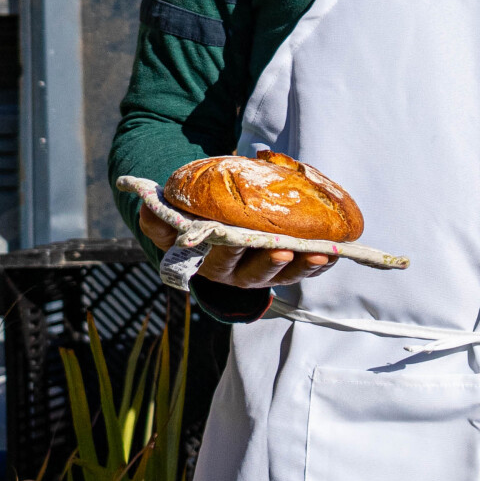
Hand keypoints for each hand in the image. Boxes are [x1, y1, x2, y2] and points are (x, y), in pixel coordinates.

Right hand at [133, 188, 331, 287]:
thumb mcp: (172, 220)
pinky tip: (334, 251)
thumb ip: (157, 217)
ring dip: (304, 265)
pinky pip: (306, 269)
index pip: (220, 260)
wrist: (215, 224)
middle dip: (271, 263)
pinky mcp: (288, 267)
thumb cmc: (194, 219)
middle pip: (256, 273)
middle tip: (286, 250)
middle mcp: (238, 273)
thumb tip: (145, 206)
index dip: (230, 254)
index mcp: (210, 262)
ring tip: (321, 252)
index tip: (237, 241)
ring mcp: (266, 273)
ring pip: (286, 275)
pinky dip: (320, 263)